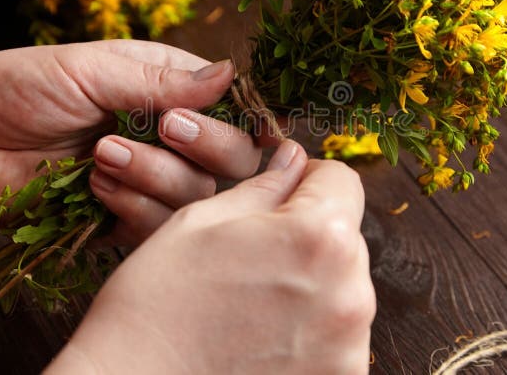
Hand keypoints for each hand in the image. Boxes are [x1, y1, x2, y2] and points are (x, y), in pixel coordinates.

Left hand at [0, 40, 263, 257]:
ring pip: (199, 195)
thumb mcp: (89, 70)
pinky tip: (92, 185)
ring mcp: (147, 180)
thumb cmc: (15, 90)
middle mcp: (166, 136)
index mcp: (165, 87)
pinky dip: (132, 206)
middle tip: (166, 128)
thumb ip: (160, 81)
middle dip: (209, 144)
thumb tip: (230, 73)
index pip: (231, 105)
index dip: (248, 116)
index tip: (255, 125)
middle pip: (233, 157)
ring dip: (157, 175)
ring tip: (100, 155)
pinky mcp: (122, 220)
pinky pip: (158, 228)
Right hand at [48, 142, 375, 374]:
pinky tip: (264, 338)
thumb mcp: (201, 222)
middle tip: (255, 255)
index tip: (283, 192)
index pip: (341, 180)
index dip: (309, 178)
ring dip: (313, 284)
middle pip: (346, 236)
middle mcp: (350, 292)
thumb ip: (264, 187)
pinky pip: (339, 336)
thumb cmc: (156, 303)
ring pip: (344, 287)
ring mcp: (350, 346)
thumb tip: (294, 160)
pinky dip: (312, 331)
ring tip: (254, 303)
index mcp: (318, 236)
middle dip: (309, 234)